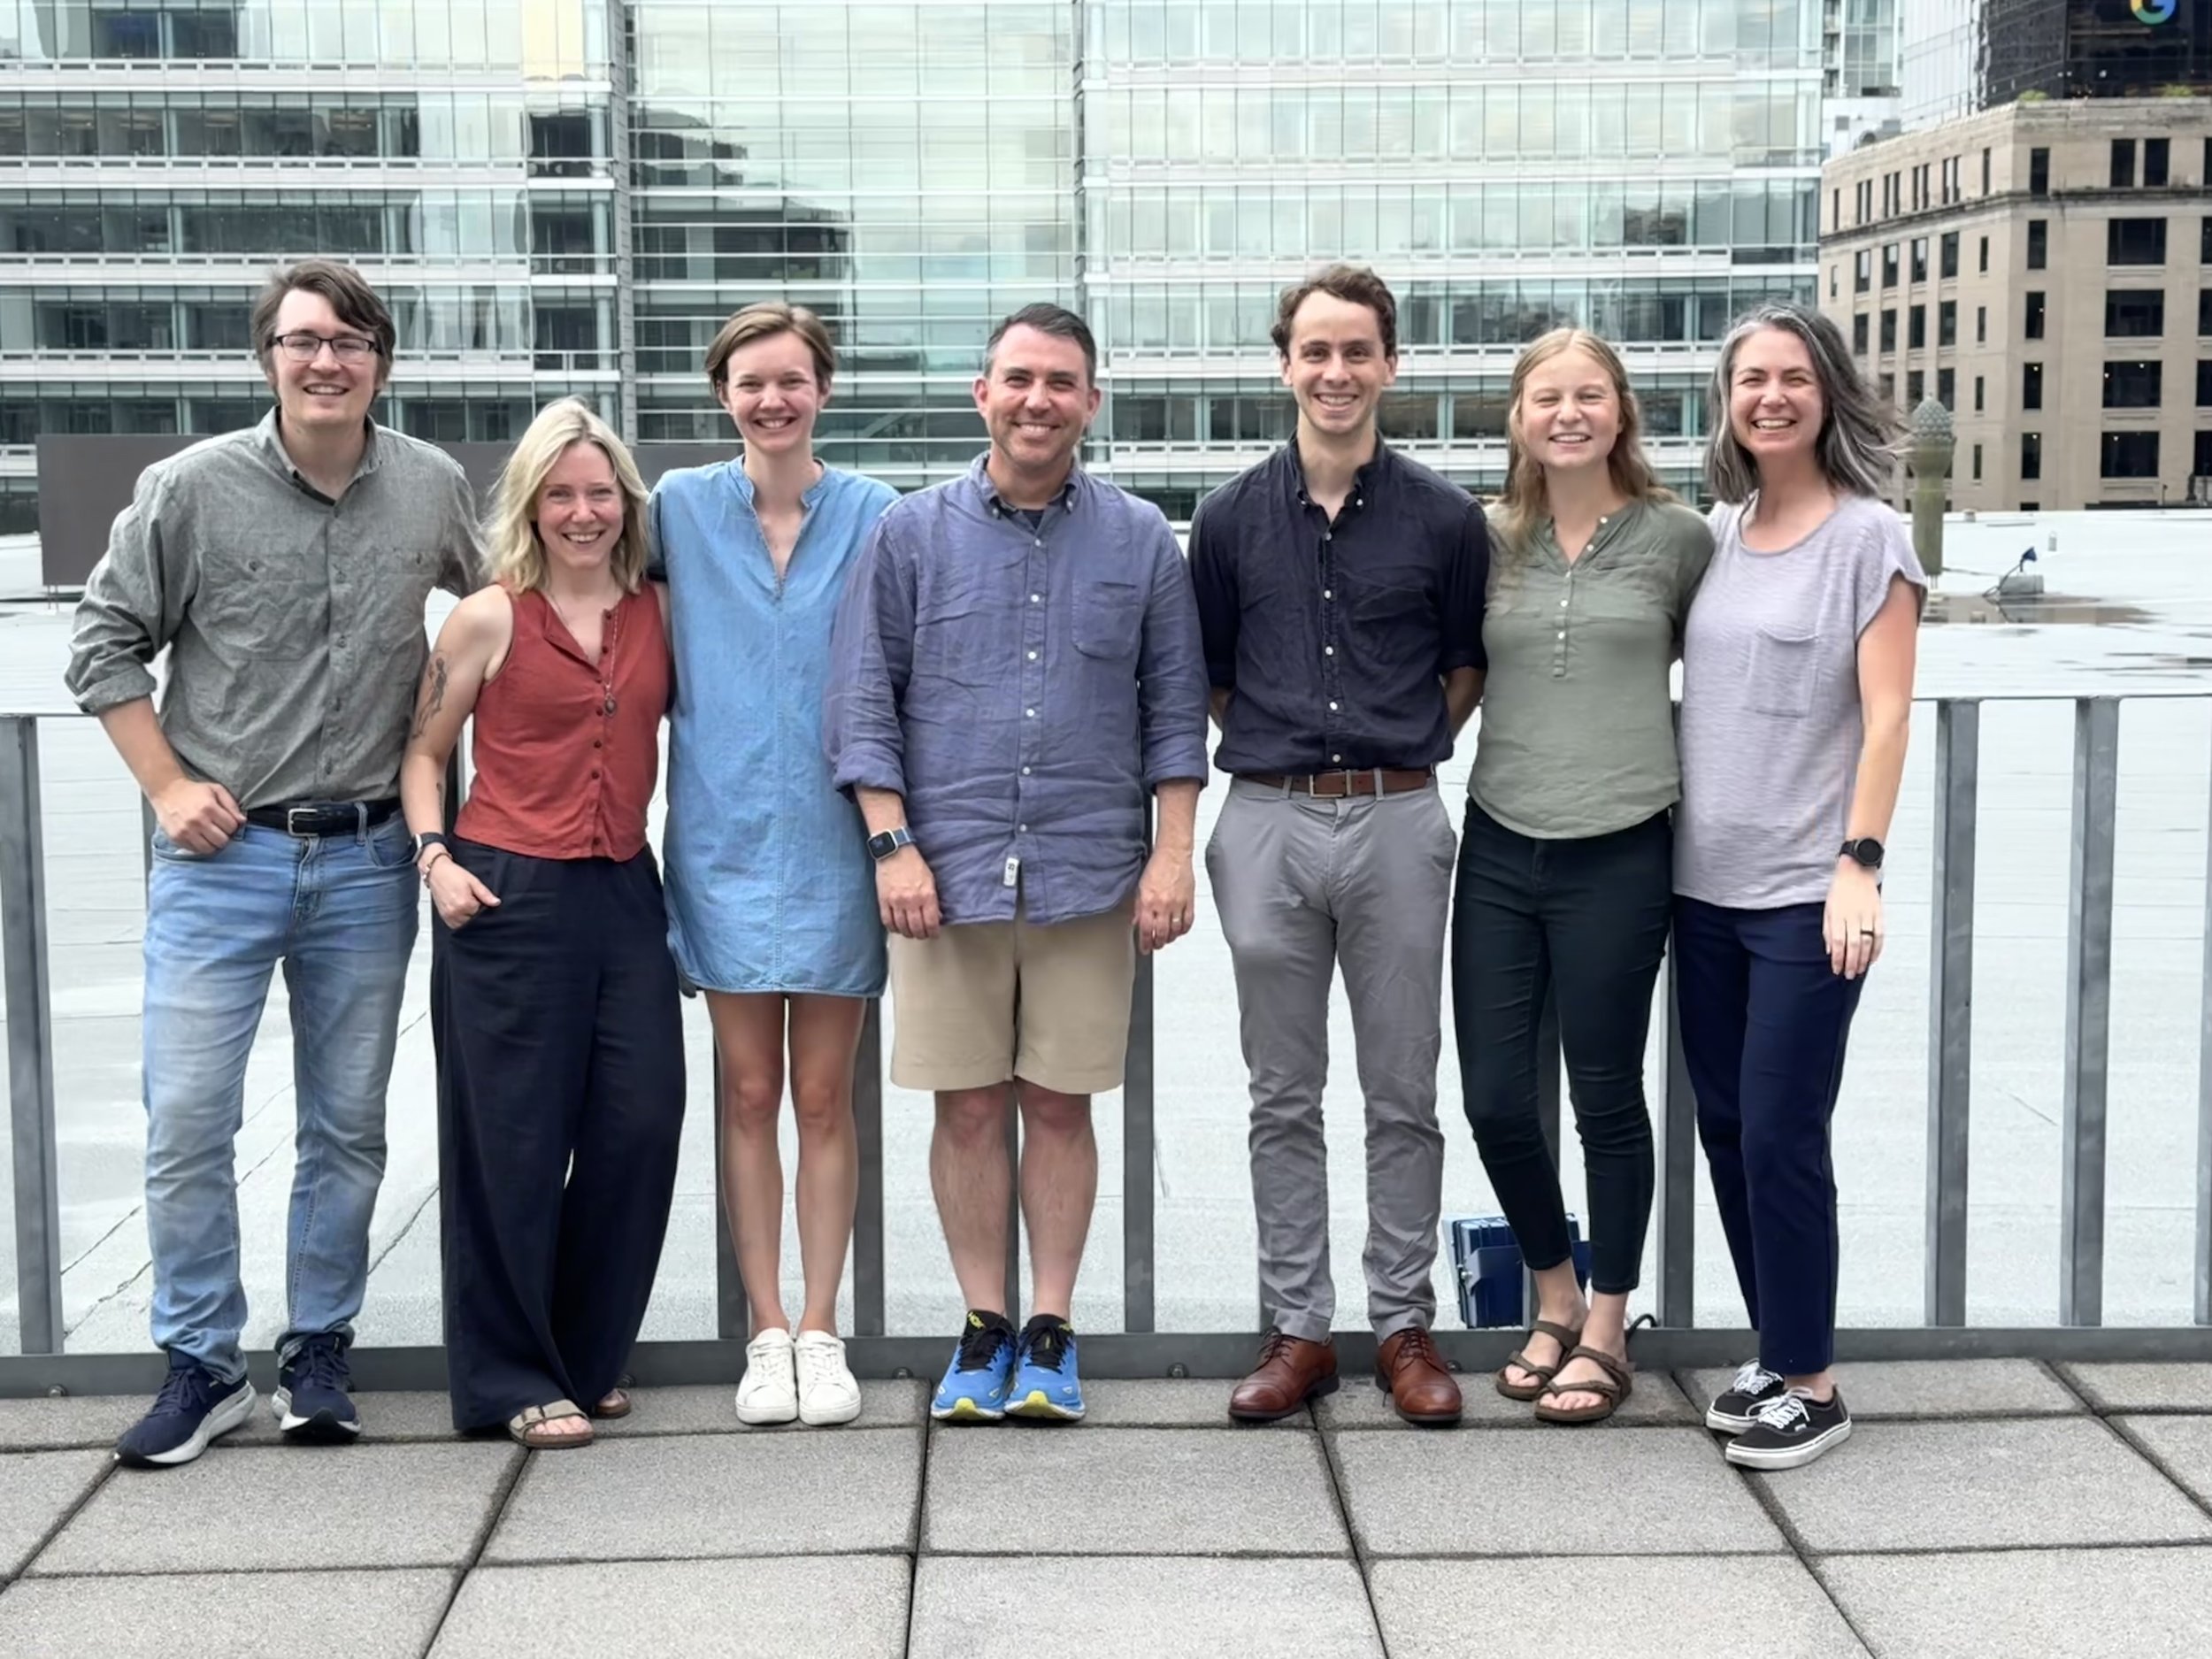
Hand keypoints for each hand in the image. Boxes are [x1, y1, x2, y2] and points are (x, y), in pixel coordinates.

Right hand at [152, 777, 244, 854]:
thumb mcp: (216, 790)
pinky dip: (200, 846)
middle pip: (222, 840)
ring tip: (210, 835)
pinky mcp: (177, 837)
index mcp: (209, 808)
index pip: (231, 827)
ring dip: (213, 843)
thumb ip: (232, 805)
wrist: (167, 791)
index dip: (232, 826)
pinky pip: (195, 850)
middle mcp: (197, 821)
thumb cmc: (194, 791)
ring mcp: (186, 831)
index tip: (227, 822)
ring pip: (209, 849)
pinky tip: (199, 837)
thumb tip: (242, 821)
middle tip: (219, 830)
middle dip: (224, 836)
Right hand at [427, 856, 499, 930]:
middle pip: (473, 920)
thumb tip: (496, 903)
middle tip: (472, 900)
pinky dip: (460, 921)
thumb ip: (485, 894)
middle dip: (476, 913)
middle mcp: (455, 912)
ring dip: (468, 918)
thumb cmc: (454, 874)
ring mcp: (448, 915)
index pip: (481, 913)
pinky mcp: (443, 916)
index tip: (479, 899)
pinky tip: (461, 910)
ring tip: (466, 905)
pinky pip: (455, 925)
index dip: (483, 906)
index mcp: (464, 904)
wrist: (436, 872)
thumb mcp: (473, 881)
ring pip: (464, 925)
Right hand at [875, 846, 939, 938]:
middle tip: (922, 934)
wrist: (895, 852)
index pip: (931, 923)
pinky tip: (897, 927)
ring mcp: (896, 902)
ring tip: (910, 932)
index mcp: (927, 895)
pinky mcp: (883, 900)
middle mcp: (912, 901)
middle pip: (917, 928)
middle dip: (921, 935)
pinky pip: (888, 921)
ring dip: (908, 933)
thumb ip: (933, 900)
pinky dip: (893, 928)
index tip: (934, 934)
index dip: (933, 932)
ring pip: (902, 927)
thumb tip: (936, 916)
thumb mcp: (930, 880)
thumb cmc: (914, 863)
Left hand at [1135, 846, 1195, 953]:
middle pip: (1161, 933)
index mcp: (1149, 902)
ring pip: (1175, 931)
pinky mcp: (1189, 901)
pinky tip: (1180, 931)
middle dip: (1158, 943)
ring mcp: (1178, 904)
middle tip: (1156, 946)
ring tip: (1167, 939)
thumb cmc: (1157, 866)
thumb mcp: (1140, 887)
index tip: (1145, 948)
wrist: (1173, 854)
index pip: (1146, 930)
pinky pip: (1188, 922)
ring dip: (1170, 938)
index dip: (1145, 943)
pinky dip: (1184, 930)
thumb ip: (1139, 907)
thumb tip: (1137, 921)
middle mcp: (1163, 905)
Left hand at [1823, 861, 1882, 978]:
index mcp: (1838, 915)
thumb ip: (1828, 931)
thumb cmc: (1839, 891)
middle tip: (1849, 974)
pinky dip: (1877, 949)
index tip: (1836, 969)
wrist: (1856, 872)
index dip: (1838, 958)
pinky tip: (1873, 959)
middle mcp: (1853, 916)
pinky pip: (1880, 935)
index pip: (1838, 942)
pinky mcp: (1879, 914)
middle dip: (1851, 963)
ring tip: (1859, 970)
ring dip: (1864, 959)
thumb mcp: (1828, 910)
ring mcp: (1868, 915)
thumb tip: (1830, 951)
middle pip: (1854, 945)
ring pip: (1867, 942)